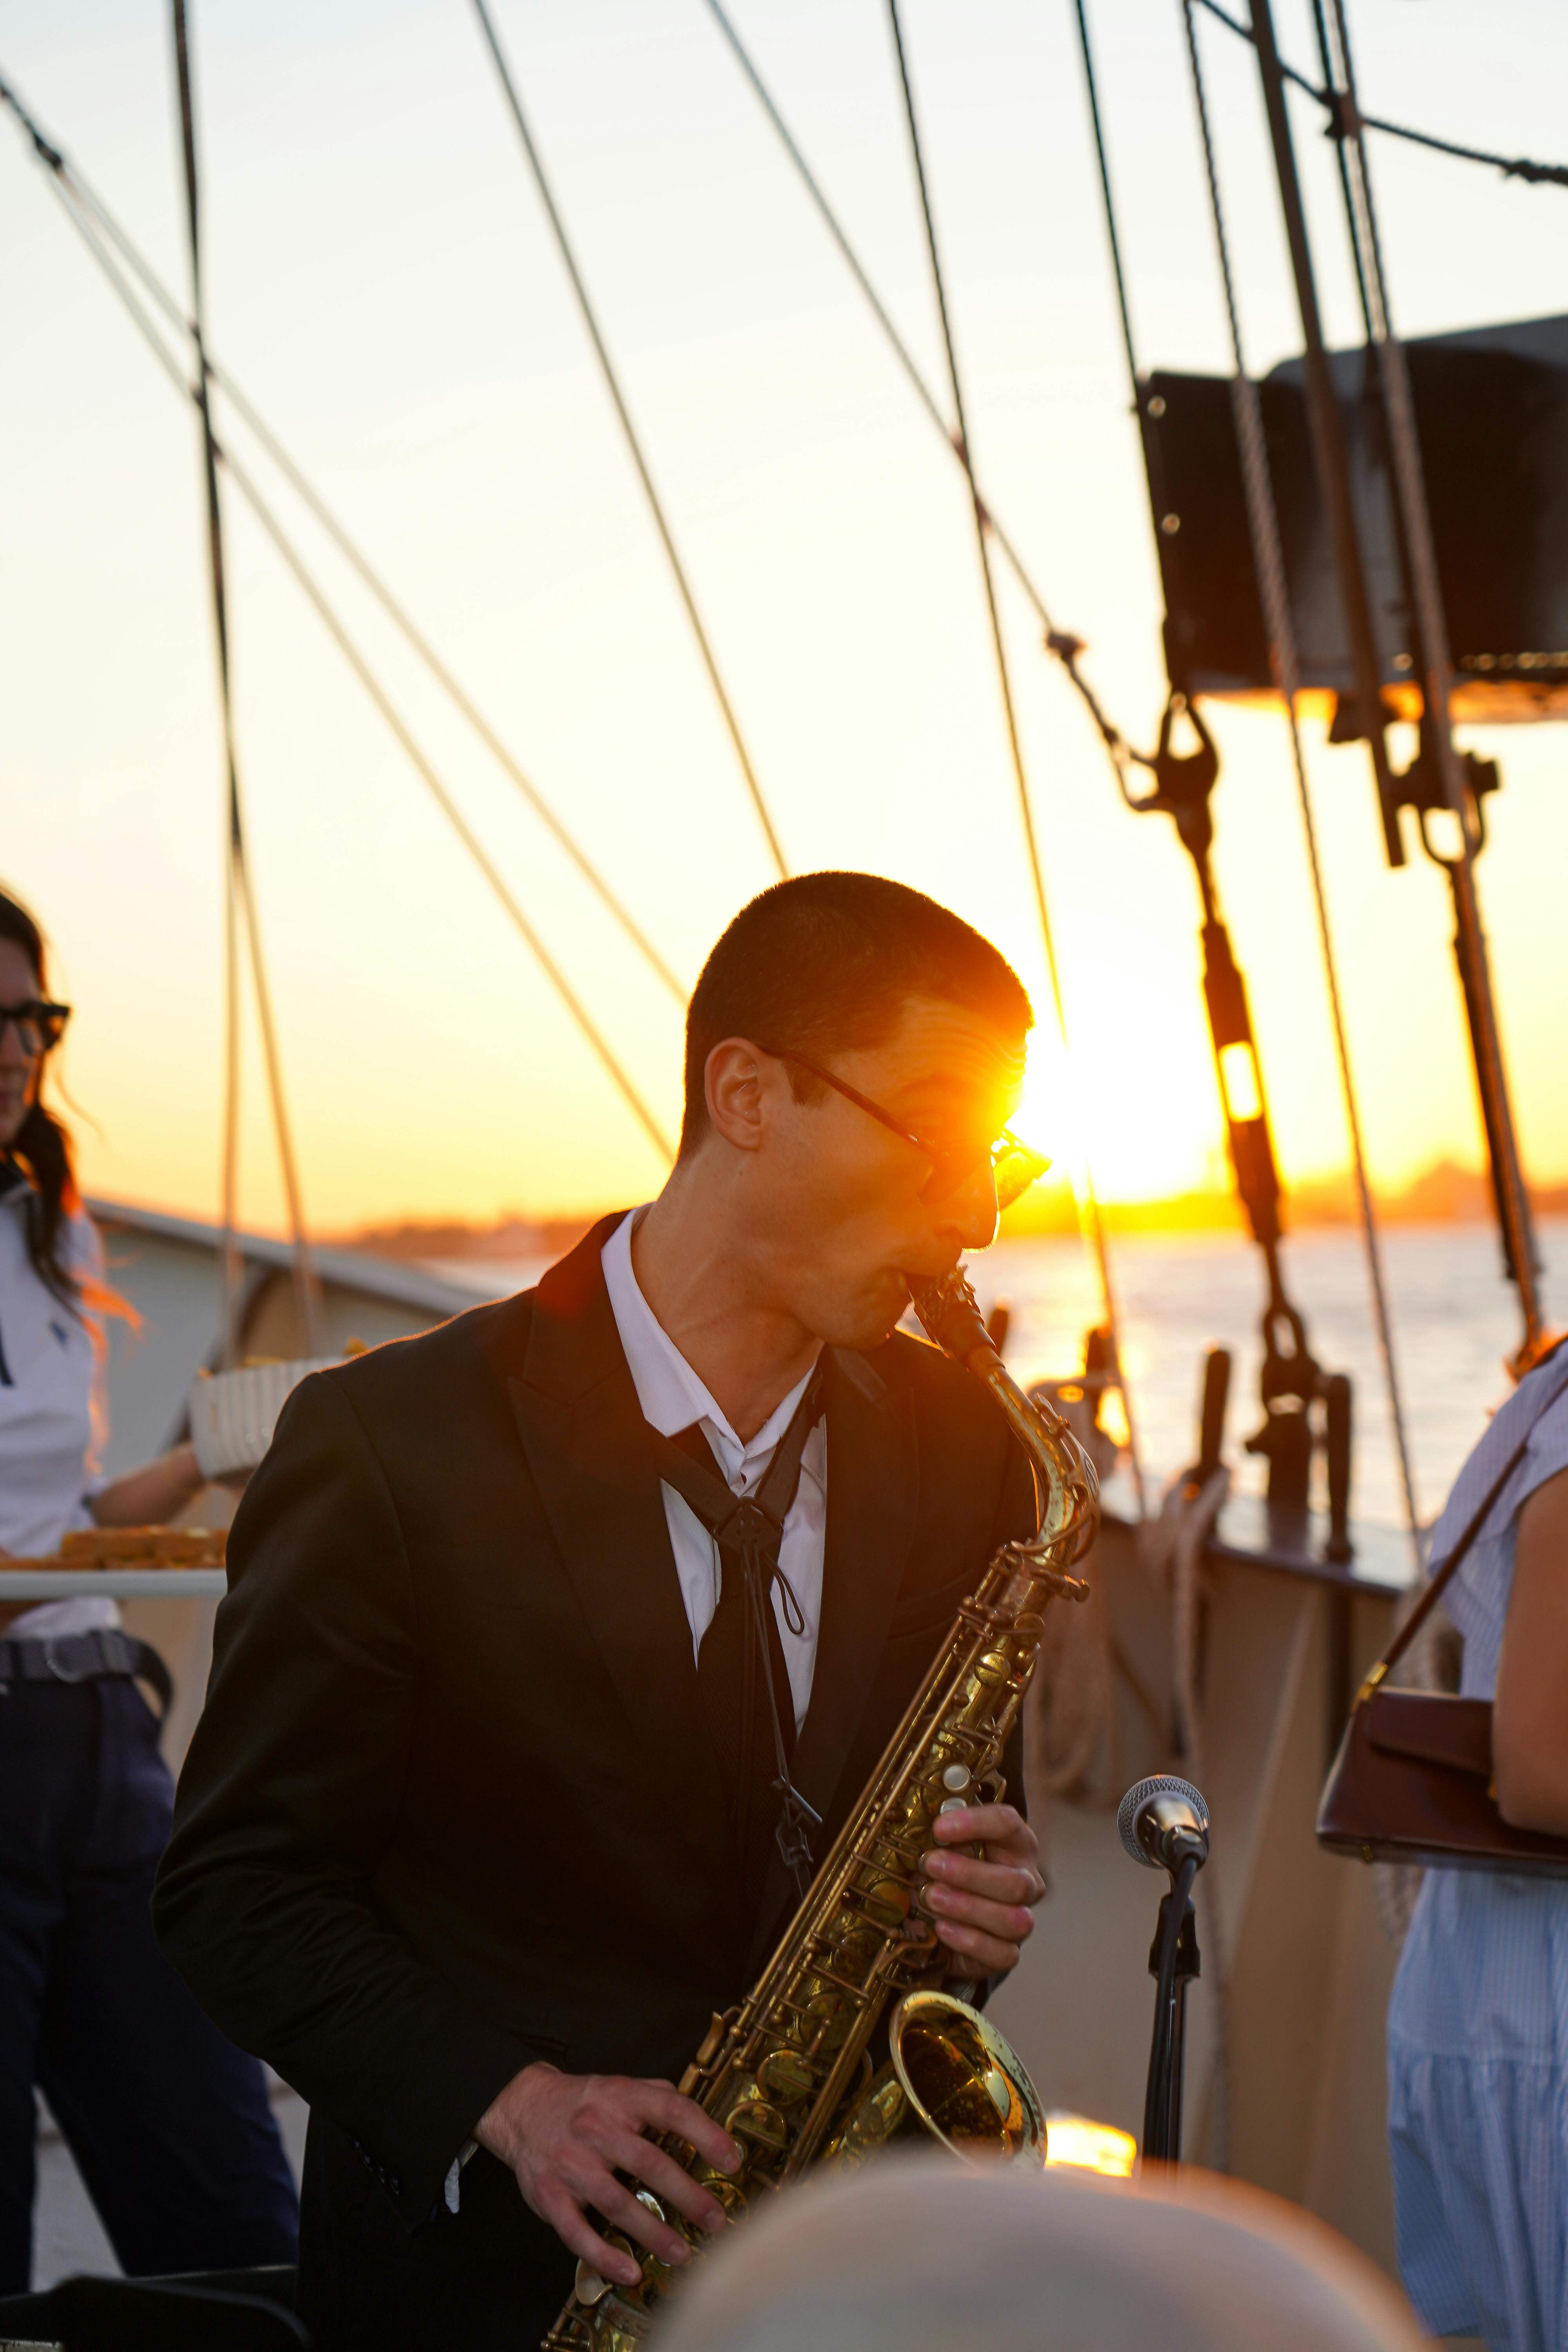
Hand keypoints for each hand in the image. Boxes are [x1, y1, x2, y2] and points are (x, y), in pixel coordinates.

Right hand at [474, 2061, 741, 2289]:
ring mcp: (571, 2164)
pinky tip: (629, 2272)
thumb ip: (660, 2098)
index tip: (732, 2161)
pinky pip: (577, 2232)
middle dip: (687, 2195)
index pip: (671, 2109)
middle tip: (716, 2219)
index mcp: (620, 2097)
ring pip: (616, 2202)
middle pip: (648, 2163)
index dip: (705, 2134)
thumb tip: (706, 2125)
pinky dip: (603, 2256)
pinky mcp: (550, 2196)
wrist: (523, 2108)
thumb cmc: (584, 2103)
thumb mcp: (621, 2086)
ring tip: (682, 2253)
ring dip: (652, 2232)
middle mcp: (595, 2129)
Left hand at [920, 1803, 1044, 1979]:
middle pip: (1015, 1882)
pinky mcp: (1008, 1953)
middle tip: (930, 1865)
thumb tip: (927, 1828)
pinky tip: (942, 1927)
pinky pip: (1002, 1955)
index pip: (1008, 1824)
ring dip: (967, 1908)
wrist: (949, 1915)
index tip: (938, 1828)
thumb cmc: (950, 1868)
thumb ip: (943, 1836)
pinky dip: (969, 1941)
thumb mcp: (946, 1845)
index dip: (975, 1823)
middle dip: (968, 1874)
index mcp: (1015, 1844)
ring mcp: (1022, 1919)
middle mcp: (1027, 1881)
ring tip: (930, 1897)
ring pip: (1013, 1921)